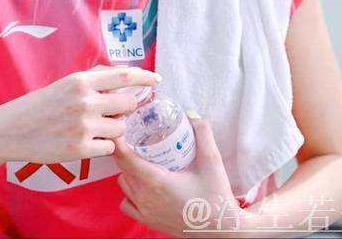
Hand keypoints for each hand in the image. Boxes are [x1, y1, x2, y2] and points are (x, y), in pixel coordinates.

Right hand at [0, 65, 159, 164]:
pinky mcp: (79, 149)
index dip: (145, 76)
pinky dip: (103, 147)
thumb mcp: (67, 82)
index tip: (157, 80)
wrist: (12, 129)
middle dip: (127, 110)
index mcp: (82, 81)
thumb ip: (95, 78)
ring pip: (121, 129)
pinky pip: (109, 148)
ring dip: (115, 130)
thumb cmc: (42, 104)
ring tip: (94, 129)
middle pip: (129, 104)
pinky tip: (87, 142)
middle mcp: (85, 100)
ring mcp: (83, 126)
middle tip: (114, 113)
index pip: (124, 75)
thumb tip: (124, 74)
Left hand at [113, 113, 252, 237]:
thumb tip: (191, 115)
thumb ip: (202, 133)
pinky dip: (130, 191)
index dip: (118, 140)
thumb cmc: (216, 197)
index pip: (125, 157)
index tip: (120, 126)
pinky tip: (143, 184)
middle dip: (125, 150)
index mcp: (156, 181)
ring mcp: (144, 212)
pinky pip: (127, 203)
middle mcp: (145, 198)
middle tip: (135, 137)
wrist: (222, 231)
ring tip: (142, 159)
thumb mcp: (212, 160)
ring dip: (128, 170)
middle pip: (123, 168)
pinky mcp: (148, 222)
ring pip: (123, 184)